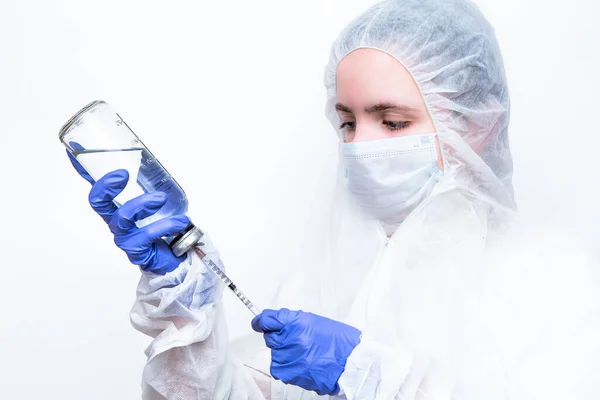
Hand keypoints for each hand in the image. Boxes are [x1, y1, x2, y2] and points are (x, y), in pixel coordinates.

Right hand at [67, 150, 189, 273]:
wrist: (172, 260)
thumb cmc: (161, 230)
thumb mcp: (157, 204)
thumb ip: (152, 186)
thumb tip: (155, 161)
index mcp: (116, 208)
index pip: (96, 185)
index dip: (84, 169)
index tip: (76, 148)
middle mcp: (115, 221)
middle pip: (97, 202)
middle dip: (105, 186)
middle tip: (123, 174)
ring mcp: (124, 236)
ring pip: (123, 217)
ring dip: (143, 203)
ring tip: (161, 198)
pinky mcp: (137, 250)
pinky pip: (147, 235)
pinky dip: (166, 225)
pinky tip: (180, 221)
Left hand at [251, 308, 360, 395]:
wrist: (350, 363)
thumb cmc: (337, 341)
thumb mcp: (314, 321)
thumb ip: (292, 321)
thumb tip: (273, 322)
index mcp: (296, 323)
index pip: (267, 320)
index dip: (261, 322)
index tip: (259, 323)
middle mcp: (290, 339)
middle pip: (269, 338)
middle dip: (278, 338)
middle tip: (295, 340)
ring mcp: (289, 358)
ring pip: (275, 355)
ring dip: (284, 354)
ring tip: (304, 354)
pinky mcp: (291, 374)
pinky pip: (279, 369)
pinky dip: (286, 367)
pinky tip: (301, 364)